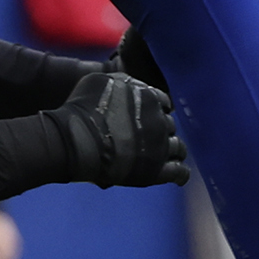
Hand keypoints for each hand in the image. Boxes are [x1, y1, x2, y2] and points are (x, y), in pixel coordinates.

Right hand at [45, 69, 188, 186]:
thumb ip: (122, 82)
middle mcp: (159, 120)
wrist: (77, 139)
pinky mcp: (156, 170)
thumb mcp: (100, 80)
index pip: (163, 102)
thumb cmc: (82, 109)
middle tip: (148, 138)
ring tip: (166, 156)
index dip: (157, 110)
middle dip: (161, 130)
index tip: (148, 117)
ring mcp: (160, 146)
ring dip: (172, 149)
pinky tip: (179, 178)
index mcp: (148, 97)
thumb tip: (132, 86)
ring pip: (177, 147)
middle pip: (169, 125)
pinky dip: (181, 174)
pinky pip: (178, 172)